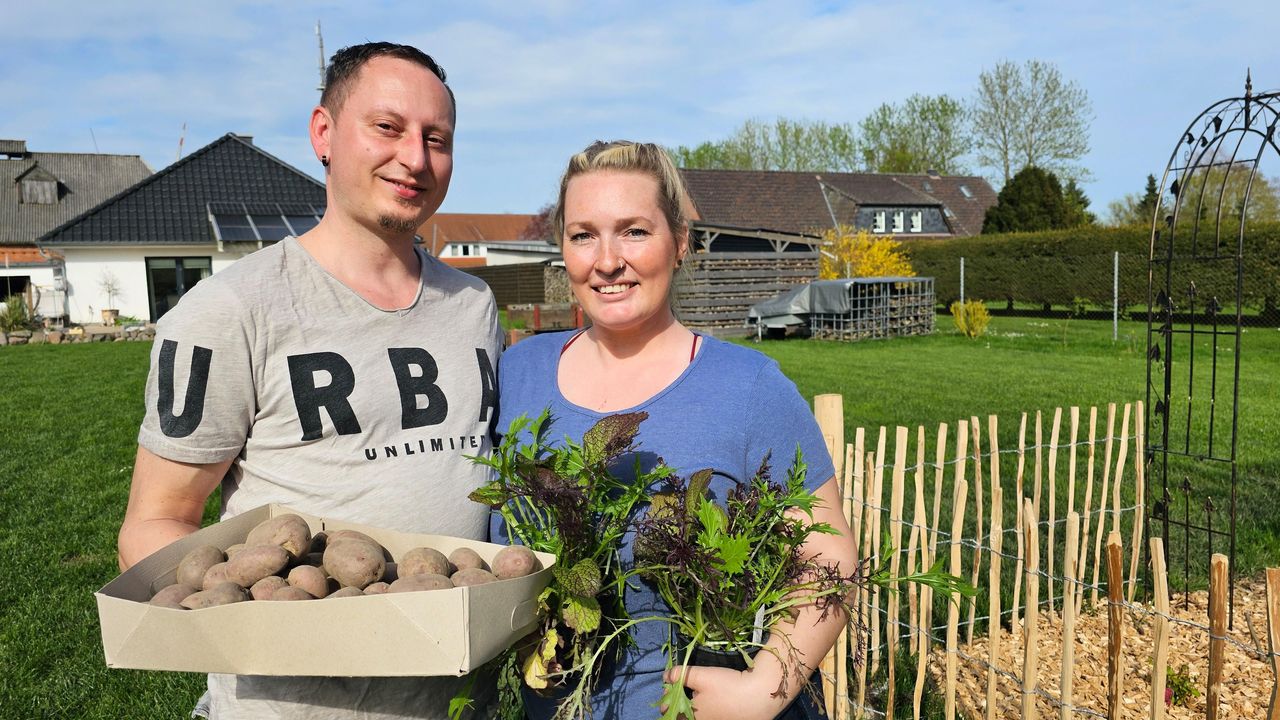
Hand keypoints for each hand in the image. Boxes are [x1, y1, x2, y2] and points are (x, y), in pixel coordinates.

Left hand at [659, 664, 789, 719]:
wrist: (760, 696)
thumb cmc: (727, 687)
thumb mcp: (700, 676)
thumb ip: (680, 675)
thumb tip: (666, 676)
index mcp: (691, 718)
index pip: (669, 713)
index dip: (667, 698)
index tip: (672, 684)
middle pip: (684, 715)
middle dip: (680, 701)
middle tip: (683, 686)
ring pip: (699, 716)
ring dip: (695, 704)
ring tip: (699, 691)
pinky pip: (713, 715)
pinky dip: (709, 708)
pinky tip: (715, 697)